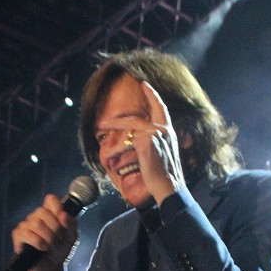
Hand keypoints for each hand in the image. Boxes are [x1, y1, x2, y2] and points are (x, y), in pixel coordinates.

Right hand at [11, 194, 79, 270]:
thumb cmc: (59, 250)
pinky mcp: (18, 235)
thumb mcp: (71, 238)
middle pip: (43, 212)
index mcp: (50, 214)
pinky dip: (39, 243)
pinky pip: (27, 234)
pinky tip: (42, 248)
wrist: (50, 268)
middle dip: (55, 228)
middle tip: (59, 240)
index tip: (63, 219)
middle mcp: (36, 216)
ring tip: (51, 246)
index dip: (57, 208)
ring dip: (48, 237)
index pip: (50, 199)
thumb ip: (71, 224)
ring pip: (36, 224)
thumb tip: (64, 215)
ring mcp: (26, 225)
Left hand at [98, 80, 186, 207]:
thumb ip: (154, 142)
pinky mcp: (146, 142)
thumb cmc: (165, 176)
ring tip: (101, 127)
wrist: (169, 186)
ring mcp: (155, 134)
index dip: (152, 95)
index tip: (144, 84)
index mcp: (168, 131)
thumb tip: (137, 139)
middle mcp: (163, 130)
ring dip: (113, 128)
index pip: (161, 108)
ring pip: (129, 128)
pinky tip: (108, 154)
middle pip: (136, 119)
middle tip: (105, 119)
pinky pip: (127, 142)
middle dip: (118, 119)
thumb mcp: (162, 154)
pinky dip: (117, 149)